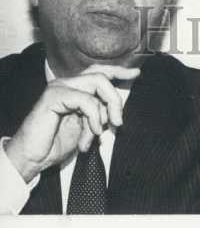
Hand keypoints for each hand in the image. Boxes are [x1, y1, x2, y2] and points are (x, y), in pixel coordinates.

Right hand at [5, 64, 139, 181]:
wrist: (34, 155)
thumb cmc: (56, 143)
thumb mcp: (86, 128)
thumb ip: (99, 116)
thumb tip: (116, 113)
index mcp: (74, 89)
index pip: (99, 72)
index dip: (119, 71)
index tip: (136, 74)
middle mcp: (67, 84)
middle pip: (102, 76)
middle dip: (115, 100)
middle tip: (118, 124)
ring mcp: (59, 88)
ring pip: (98, 83)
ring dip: (105, 112)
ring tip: (98, 133)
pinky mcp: (54, 96)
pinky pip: (86, 100)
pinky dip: (94, 118)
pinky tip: (90, 134)